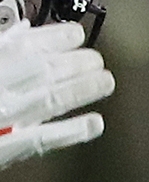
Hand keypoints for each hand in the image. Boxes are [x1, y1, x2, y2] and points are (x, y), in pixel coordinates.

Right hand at [0, 22, 111, 171]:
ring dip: (81, 89)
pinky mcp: (2, 149)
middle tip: (95, 59)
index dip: (52, 38)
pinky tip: (95, 124)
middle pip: (41, 71)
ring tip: (105, 81)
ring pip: (49, 100)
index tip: (74, 33)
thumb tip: (21, 31)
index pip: (20, 46)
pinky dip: (71, 132)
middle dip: (73, 63)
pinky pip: (42, 140)